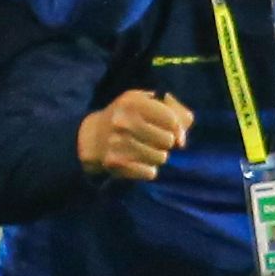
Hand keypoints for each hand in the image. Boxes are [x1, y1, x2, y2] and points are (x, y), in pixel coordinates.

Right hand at [77, 88, 191, 180]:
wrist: (92, 138)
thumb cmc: (127, 117)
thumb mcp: (146, 102)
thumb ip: (174, 112)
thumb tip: (181, 140)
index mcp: (133, 103)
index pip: (171, 120)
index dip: (177, 127)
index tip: (172, 130)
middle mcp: (124, 122)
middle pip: (168, 141)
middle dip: (164, 142)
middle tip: (152, 139)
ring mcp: (119, 144)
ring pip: (161, 158)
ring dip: (157, 156)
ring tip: (144, 150)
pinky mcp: (117, 163)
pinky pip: (150, 172)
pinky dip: (147, 169)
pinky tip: (136, 161)